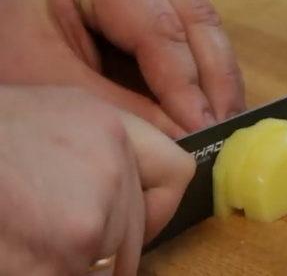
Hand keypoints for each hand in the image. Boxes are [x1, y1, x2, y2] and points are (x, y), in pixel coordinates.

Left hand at [0, 0, 245, 136]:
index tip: (200, 128)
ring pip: (205, 27)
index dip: (183, 82)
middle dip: (212, 80)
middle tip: (223, 131)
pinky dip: (208, 76)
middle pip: (194, 18)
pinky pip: (197, 37)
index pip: (157, 25)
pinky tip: (214, 110)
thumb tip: (191, 139)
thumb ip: (128, 112)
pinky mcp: (159, 1)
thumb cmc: (8, 59)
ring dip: (218, 79)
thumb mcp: (59, 88)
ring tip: (225, 126)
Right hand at [0, 85, 195, 274]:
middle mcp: (111, 163)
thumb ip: (93, 154)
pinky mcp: (68, 250)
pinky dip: (46, 273)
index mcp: (107, 126)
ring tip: (25, 241)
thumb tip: (117, 202)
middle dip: (98, 253)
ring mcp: (93, 210)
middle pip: (136, 235)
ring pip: (107, 267)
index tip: (127, 227)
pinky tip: (18, 254)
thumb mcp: (42, 119)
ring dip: (69, 268)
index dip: (154, 209)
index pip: (175, 173)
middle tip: (49, 240)